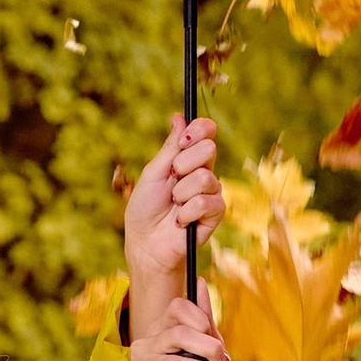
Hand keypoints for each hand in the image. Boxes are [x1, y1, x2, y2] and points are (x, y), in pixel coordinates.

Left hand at [124, 112, 220, 332]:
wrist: (146, 243)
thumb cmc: (145, 209)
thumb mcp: (153, 173)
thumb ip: (170, 147)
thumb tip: (178, 117)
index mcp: (187, 158)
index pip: (205, 133)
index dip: (200, 129)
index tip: (185, 138)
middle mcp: (202, 172)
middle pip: (209, 149)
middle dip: (184, 164)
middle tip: (171, 179)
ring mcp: (211, 192)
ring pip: (205, 178)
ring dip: (181, 193)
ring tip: (173, 205)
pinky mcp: (215, 213)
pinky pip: (206, 202)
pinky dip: (186, 212)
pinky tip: (180, 221)